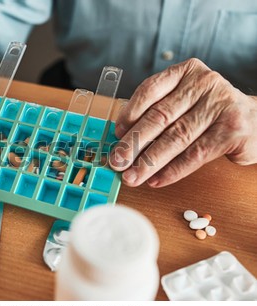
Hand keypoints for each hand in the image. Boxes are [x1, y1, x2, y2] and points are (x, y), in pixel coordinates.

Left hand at [109, 58, 256, 186]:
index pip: (150, 90)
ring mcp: (220, 105)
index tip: (116, 135)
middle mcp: (203, 84)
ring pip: (176, 138)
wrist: (256, 121)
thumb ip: (158, 113)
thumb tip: (122, 140)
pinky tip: (156, 180)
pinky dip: (172, 170)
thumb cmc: (209, 113)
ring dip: (149, 161)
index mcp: (186, 72)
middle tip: (116, 162)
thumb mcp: (184, 102)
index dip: (129, 114)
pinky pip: (195, 154)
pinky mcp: (233, 131)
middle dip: (134, 143)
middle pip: (160, 117)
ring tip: (132, 176)